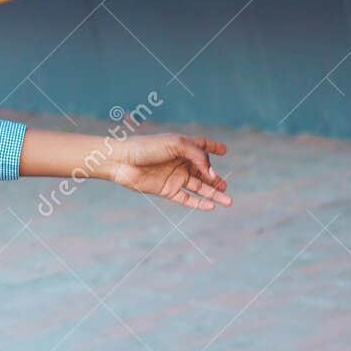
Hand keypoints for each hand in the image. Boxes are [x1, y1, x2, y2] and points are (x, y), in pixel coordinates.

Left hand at [105, 133, 230, 210]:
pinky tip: (210, 206)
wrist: (122, 161)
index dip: (213, 147)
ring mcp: (174, 177)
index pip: (202, 146)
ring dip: (213, 194)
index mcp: (183, 146)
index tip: (224, 150)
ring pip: (198, 187)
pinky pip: (186, 198)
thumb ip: (198, 157)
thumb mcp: (178, 144)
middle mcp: (180, 162)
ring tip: (228, 200)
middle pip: (203, 171)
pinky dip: (198, 203)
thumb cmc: (147, 147)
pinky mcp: (167, 190)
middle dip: (215, 179)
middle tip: (226, 187)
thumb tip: (212, 173)